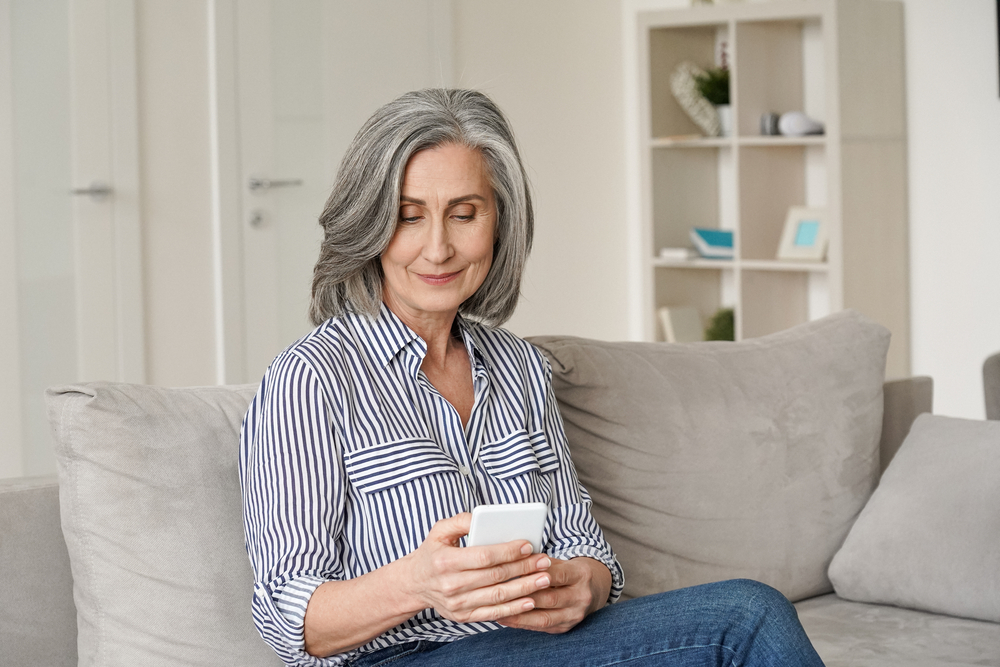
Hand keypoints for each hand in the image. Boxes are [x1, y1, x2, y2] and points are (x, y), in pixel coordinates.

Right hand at [400, 513, 553, 623]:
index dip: (508, 551)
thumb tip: (482, 517)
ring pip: (498, 596)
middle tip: (544, 561)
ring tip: (544, 579)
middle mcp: (451, 585)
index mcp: (445, 561)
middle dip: (524, 568)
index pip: (484, 556)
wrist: (414, 584)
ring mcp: (457, 604)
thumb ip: (461, 521)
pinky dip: (514, 608)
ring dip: (525, 588)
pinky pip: (493, 613)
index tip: (528, 545)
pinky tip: (530, 600)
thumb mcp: (439, 531)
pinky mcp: (463, 616)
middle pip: (495, 577)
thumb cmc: (432, 552)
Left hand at [496, 557, 611, 633]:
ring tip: (498, 610)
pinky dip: (522, 623)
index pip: (558, 574)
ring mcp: (574, 615)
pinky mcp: (565, 627)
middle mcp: (581, 597)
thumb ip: (542, 562)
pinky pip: (542, 627)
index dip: (537, 574)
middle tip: (500, 594)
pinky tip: (506, 618)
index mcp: (581, 575)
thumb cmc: (570, 572)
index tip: (515, 572)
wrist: (593, 590)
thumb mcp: (562, 561)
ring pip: (544, 617)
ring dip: (519, 614)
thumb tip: (517, 559)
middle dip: (524, 596)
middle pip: (550, 598)